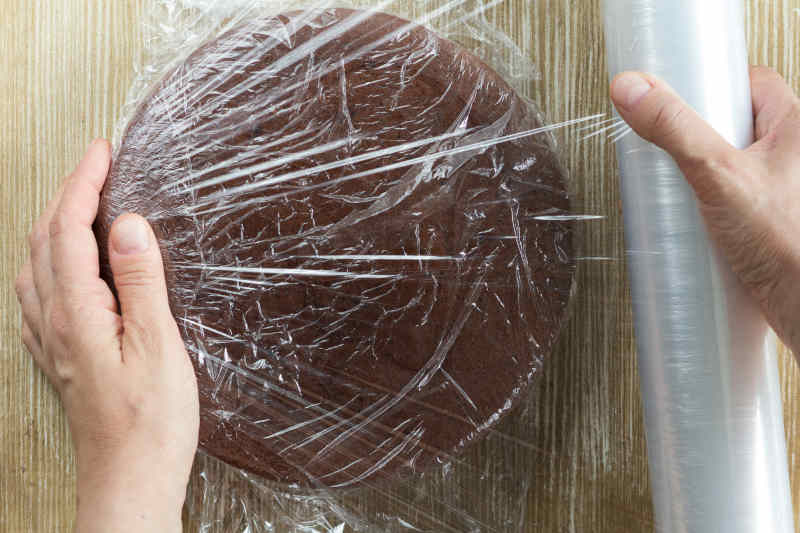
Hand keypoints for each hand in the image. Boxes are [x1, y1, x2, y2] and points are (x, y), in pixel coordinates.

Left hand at [14, 139, 198, 532]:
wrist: (130, 480)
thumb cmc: (151, 422)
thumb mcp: (158, 346)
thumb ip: (141, 282)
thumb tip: (127, 225)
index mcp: (78, 314)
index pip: (70, 231)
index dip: (84, 185)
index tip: (101, 152)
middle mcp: (53, 323)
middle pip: (45, 242)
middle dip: (66, 194)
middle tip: (94, 165)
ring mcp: (52, 341)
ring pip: (35, 265)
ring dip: (54, 224)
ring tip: (79, 202)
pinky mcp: (61, 356)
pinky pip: (38, 292)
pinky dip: (49, 260)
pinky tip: (62, 266)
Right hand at [610, 66, 799, 358]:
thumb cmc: (787, 242)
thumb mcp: (717, 173)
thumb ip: (674, 128)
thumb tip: (633, 89)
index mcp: (796, 128)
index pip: (753, 83)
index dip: (715, 86)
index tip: (682, 94)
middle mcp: (794, 156)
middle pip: (738, 125)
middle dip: (701, 136)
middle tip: (673, 147)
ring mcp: (783, 190)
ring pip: (735, 166)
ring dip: (704, 175)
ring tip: (677, 187)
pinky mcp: (770, 222)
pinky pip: (735, 200)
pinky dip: (711, 206)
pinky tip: (693, 219)